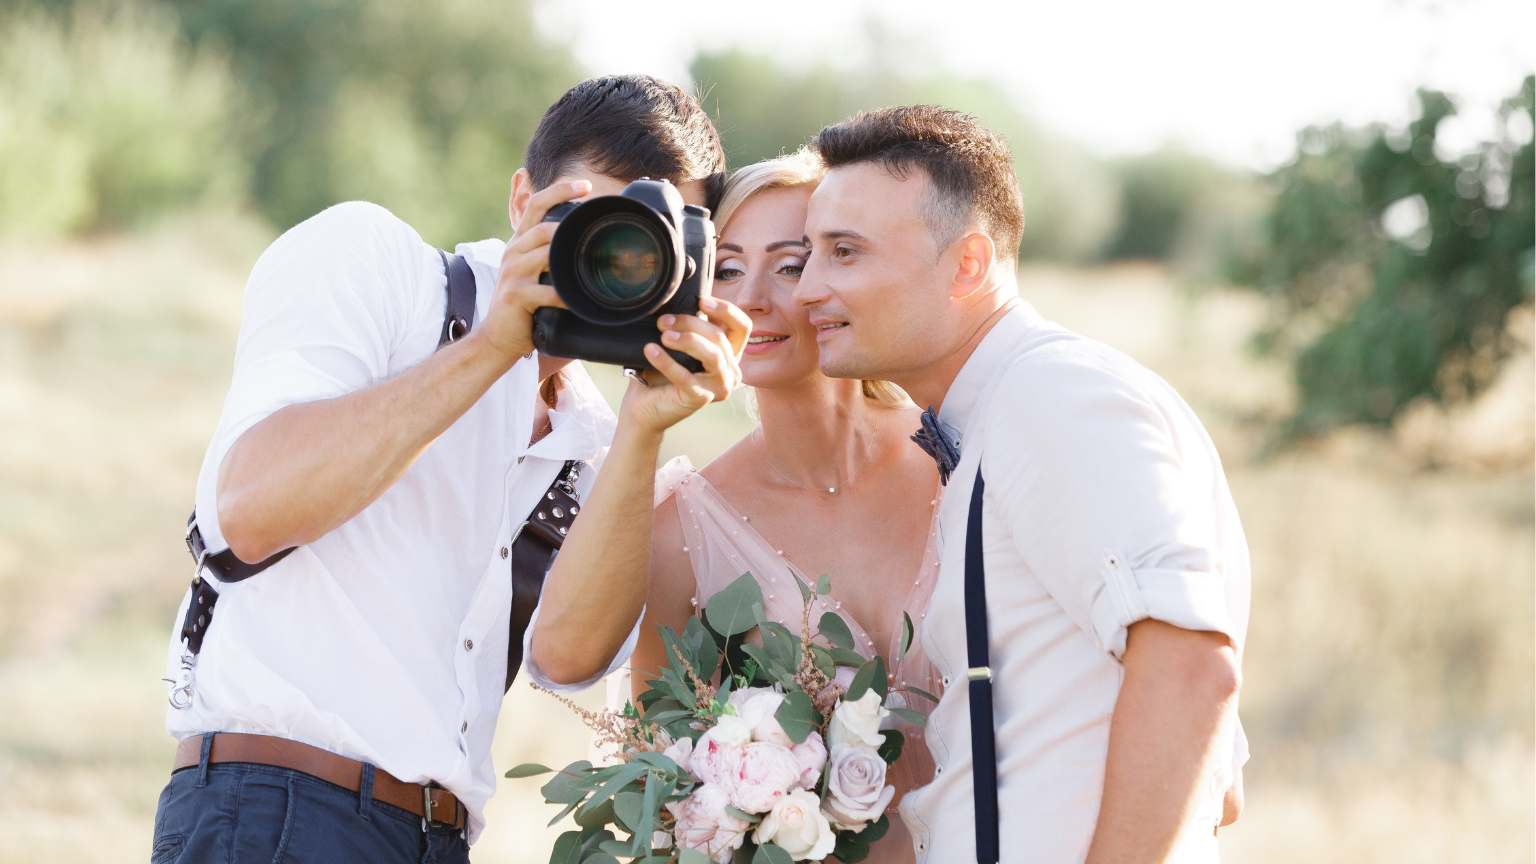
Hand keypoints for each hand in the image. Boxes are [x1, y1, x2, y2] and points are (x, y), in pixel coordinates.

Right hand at [476, 179, 590, 361]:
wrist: (497, 336)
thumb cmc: (522, 304)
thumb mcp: (532, 271)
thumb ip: (550, 254)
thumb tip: (584, 243)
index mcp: (519, 242)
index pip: (535, 204)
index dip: (559, 190)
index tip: (585, 185)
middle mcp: (513, 252)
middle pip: (543, 227)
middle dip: (571, 225)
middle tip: (598, 230)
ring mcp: (513, 273)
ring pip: (545, 254)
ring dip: (570, 257)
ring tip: (594, 263)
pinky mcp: (516, 295)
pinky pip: (547, 291)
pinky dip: (566, 296)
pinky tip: (580, 300)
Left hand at [621, 296, 750, 433]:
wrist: (644, 405)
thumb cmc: (661, 372)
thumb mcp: (680, 344)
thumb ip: (690, 327)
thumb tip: (683, 302)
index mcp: (729, 355)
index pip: (742, 327)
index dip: (726, 311)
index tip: (701, 301)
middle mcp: (730, 372)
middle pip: (720, 337)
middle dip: (690, 323)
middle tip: (663, 321)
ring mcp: (719, 387)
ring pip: (713, 355)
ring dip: (688, 340)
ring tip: (664, 336)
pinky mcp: (701, 399)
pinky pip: (686, 377)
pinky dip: (667, 362)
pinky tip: (651, 350)